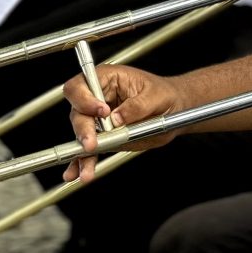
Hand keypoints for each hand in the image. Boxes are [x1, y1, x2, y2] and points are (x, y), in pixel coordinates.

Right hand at [62, 64, 182, 182]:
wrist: (174, 109)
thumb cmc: (164, 94)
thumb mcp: (156, 96)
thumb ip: (136, 106)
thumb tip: (117, 118)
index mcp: (106, 79)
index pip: (81, 86)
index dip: (85, 99)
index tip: (102, 112)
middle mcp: (96, 99)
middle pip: (77, 113)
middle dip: (83, 130)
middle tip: (92, 144)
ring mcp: (98, 120)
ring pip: (82, 135)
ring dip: (81, 154)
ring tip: (86, 171)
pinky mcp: (104, 137)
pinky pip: (90, 150)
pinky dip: (83, 163)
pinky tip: (78, 173)